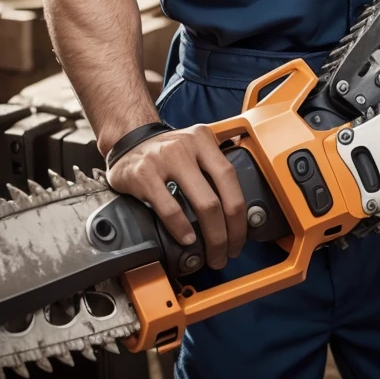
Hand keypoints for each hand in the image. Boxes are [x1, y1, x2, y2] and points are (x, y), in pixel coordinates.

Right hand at [106, 125, 246, 269]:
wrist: (126, 141)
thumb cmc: (165, 153)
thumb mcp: (192, 148)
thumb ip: (212, 168)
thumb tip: (237, 211)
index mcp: (203, 139)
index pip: (231, 177)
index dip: (239, 213)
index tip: (240, 235)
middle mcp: (187, 146)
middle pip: (219, 197)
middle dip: (227, 233)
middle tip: (226, 252)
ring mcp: (165, 160)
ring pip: (202, 204)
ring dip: (211, 237)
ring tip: (210, 254)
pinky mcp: (144, 175)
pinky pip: (170, 208)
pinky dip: (181, 229)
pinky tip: (187, 239)